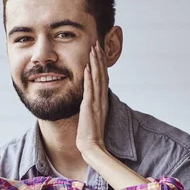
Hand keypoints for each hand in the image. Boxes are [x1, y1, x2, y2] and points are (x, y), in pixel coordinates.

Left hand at [76, 41, 108, 157]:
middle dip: (99, 58)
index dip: (101, 64)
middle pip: (102, 74)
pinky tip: (87, 67)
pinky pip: (90, 89)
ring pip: (97, 78)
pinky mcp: (90, 107)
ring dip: (95, 62)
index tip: (98, 52)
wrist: (92, 147)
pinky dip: (89, 77)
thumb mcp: (91, 117)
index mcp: (102, 101)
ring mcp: (97, 103)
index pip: (103, 78)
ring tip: (93, 48)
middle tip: (97, 43)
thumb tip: (86, 101)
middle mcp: (101, 99)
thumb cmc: (90, 135)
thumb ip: (90, 107)